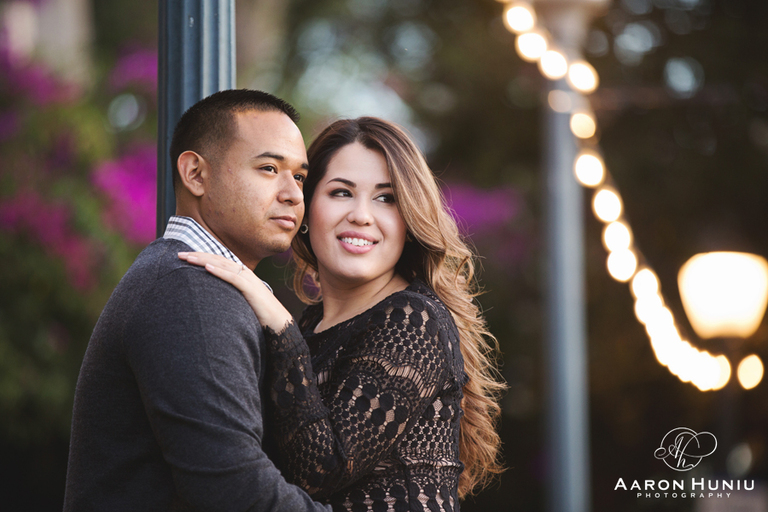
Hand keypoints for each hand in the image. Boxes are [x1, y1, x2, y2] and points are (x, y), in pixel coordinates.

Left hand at [178, 252, 293, 330]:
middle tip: (179, 254)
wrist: (278, 322)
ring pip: (223, 265)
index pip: (219, 261)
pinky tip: (208, 268)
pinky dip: (220, 271)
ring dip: (204, 260)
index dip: (202, 257)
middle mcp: (244, 273)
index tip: (185, 257)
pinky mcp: (250, 288)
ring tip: (189, 258)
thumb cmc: (260, 314)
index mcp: (241, 275)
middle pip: (218, 259)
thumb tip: (213, 298)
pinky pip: (233, 277)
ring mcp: (248, 280)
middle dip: (198, 255)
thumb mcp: (240, 301)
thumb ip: (229, 295)